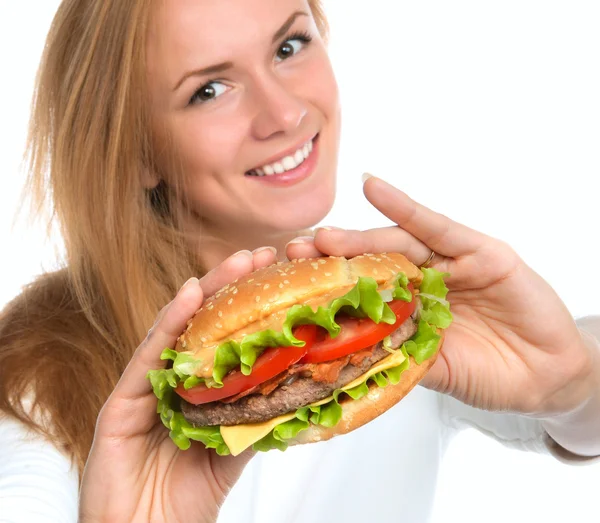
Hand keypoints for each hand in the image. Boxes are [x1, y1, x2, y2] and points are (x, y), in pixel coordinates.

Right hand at [79, 248, 277, 522]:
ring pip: (178, 328)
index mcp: (197, 387)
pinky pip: (148, 354)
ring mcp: (145, 385)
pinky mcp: (121, 399)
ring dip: (208, 290)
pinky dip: (170, 321)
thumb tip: (299, 387)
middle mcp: (171, 378)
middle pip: (203, 322)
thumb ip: (256, 416)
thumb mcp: (234, 448)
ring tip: (238, 261)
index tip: (280, 275)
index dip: (250, 304)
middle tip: (264, 254)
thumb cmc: (187, 496)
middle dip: (233, 285)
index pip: (225, 335)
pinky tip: (191, 293)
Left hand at [286, 176, 597, 419]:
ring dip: (358, 238)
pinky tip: (375, 187)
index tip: (286, 289)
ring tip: (323, 237)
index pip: (361, 291)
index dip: (326, 288)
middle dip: (332, 259)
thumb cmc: (489, 373)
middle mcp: (424, 279)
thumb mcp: (433, 368)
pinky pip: (437, 226)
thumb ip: (399, 355)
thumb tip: (345, 356)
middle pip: (371, 263)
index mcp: (409, 306)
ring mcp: (450, 262)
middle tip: (294, 254)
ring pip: (397, 244)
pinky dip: (406, 207)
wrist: (546, 379)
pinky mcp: (480, 251)